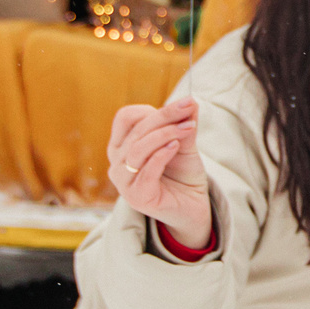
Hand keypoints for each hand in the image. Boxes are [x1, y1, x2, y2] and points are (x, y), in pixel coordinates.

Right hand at [107, 97, 211, 247]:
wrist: (192, 207)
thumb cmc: (183, 174)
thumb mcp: (184, 144)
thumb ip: (184, 124)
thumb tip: (191, 101)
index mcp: (121, 146)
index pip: (126, 117)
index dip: (152, 110)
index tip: (182, 108)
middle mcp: (117, 163)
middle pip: (136, 130)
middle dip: (165, 117)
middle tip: (189, 109)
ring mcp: (124, 182)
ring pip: (138, 149)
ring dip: (165, 134)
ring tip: (188, 128)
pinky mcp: (137, 197)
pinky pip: (146, 171)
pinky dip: (161, 155)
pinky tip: (176, 146)